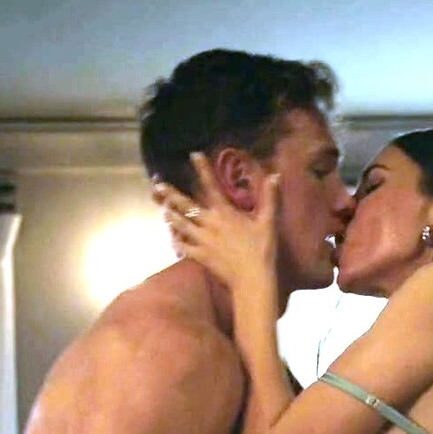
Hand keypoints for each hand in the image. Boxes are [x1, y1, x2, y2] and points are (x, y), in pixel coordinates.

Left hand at [152, 151, 280, 300]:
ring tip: (163, 210)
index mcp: (225, 213)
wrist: (252, 278)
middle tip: (157, 187)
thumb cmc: (262, 249)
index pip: (211, 186)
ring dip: (171, 217)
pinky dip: (177, 241)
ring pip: (180, 225)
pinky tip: (172, 238)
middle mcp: (209, 224)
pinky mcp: (200, 256)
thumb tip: (275, 175)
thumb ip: (269, 198)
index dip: (202, 170)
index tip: (193, 155)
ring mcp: (202, 240)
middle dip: (171, 195)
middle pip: (186, 206)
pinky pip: (183, 247)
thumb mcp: (267, 222)